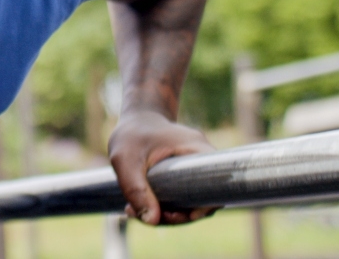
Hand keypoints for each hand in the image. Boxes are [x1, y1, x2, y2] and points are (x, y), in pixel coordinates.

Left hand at [108, 109, 217, 225]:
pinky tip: (136, 206)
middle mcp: (201, 159)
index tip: (174, 215)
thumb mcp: (125, 160)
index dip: (200, 209)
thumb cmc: (130, 134)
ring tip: (133, 211)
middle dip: (176, 215)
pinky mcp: (185, 174)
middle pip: (201, 199)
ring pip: (190, 200)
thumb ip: (135, 188)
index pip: (213, 188)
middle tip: (147, 216)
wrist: (135, 117)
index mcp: (197, 149)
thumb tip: (152, 221)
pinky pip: (182, 196)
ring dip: (166, 212)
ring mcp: (194, 167)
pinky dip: (163, 204)